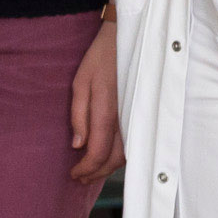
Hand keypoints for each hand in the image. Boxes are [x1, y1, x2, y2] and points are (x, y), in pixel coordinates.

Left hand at [70, 18, 123, 183]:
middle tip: (81, 178)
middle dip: (97, 173)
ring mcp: (137, 117)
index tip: (74, 174)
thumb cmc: (100, 59)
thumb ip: (78, 115)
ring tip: (92, 171)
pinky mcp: (142, 114)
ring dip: (109, 167)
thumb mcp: (80, 82)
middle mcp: (126, 118)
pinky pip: (134, 144)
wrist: (128, 40)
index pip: (98, 152)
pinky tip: (108, 157)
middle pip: (114, 159)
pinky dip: (120, 156)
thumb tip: (77, 145)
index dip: (86, 168)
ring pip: (127, 155)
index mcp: (107, 111)